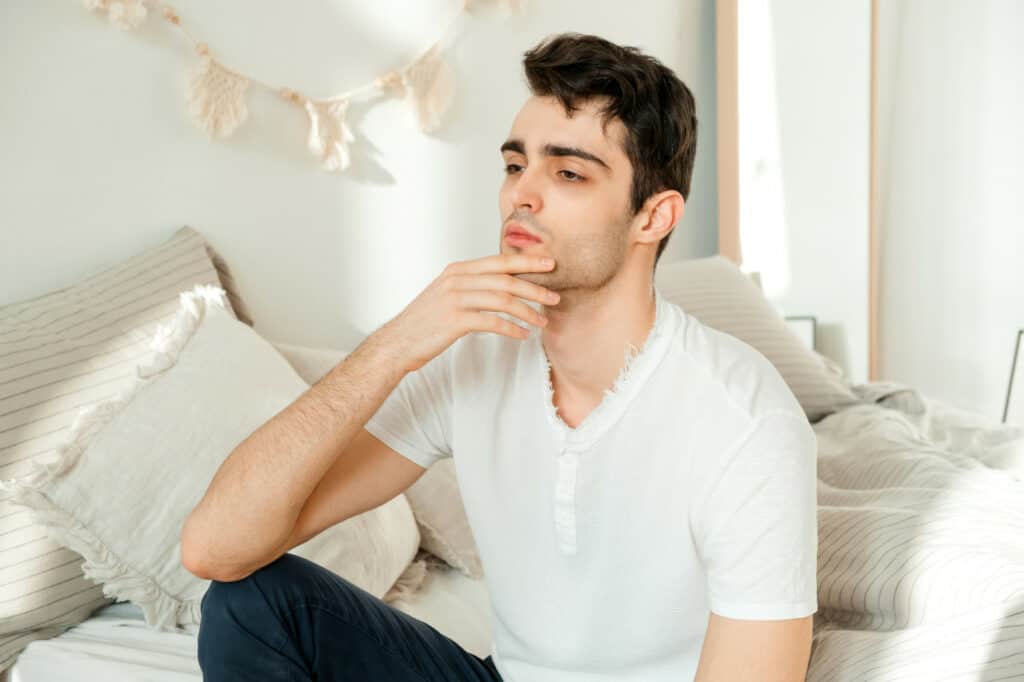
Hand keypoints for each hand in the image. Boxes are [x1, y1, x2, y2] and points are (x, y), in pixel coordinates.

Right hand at [378, 254, 559, 372]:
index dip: (527, 262)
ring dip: (527, 311)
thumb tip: (502, 286)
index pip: (499, 262)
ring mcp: (454, 299)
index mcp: (457, 270)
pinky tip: (523, 334)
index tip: (549, 264)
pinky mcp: (454, 320)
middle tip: (555, 296)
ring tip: (543, 320)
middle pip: (505, 279)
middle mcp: (456, 280)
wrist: (397, 342)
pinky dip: (512, 328)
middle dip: (534, 287)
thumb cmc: (425, 322)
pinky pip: (492, 322)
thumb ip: (471, 286)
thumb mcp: (447, 294)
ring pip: (502, 300)